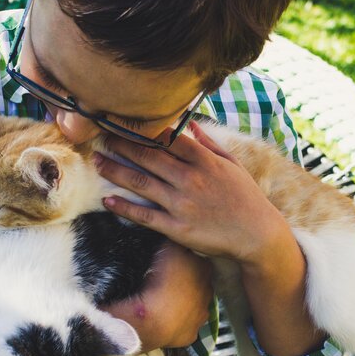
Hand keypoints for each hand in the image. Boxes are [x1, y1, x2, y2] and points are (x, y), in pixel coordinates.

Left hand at [94, 121, 290, 264]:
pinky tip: (107, 199)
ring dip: (115, 171)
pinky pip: (144, 216)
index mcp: (206, 161)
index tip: (126, 121)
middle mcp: (191, 179)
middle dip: (122, 145)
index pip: (169, 138)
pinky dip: (124, 207)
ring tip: (97, 161)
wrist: (257, 234)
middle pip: (149, 157)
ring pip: (141, 183)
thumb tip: (191, 124)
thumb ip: (210, 144)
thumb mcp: (233, 165)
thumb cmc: (246, 197)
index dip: (144, 128)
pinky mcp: (177, 228)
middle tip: (102, 136)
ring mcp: (182, 204)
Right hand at [101, 240, 212, 351]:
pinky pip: (185, 328)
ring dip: (183, 305)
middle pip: (199, 285)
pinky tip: (165, 320)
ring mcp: (200, 316)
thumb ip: (174, 241)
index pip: (200, 263)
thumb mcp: (167, 249)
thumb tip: (175, 233)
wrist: (152, 316)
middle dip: (188, 284)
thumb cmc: (160, 280)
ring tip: (165, 302)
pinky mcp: (190, 335)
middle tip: (169, 283)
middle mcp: (208, 294)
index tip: (176, 263)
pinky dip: (177, 325)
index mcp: (204, 272)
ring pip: (195, 308)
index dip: (188, 262)